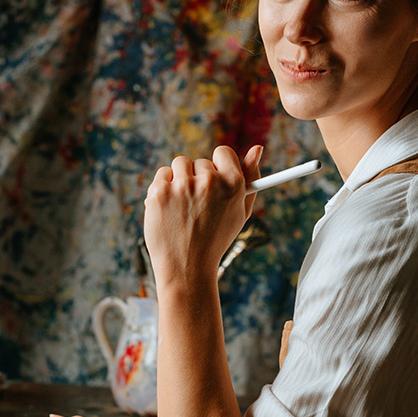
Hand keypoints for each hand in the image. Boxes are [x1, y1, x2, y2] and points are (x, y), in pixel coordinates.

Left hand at [144, 144, 262, 286]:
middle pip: (199, 162)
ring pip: (179, 165)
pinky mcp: (160, 191)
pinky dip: (163, 188)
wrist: (186, 267)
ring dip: (179, 180)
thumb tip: (258, 148)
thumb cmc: (215, 240)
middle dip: (197, 179)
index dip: (217, 166)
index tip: (213, 177)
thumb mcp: (241, 212)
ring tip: (182, 208)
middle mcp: (209, 182)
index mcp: (233, 184)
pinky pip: (162, 175)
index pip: (223, 152)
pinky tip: (169, 209)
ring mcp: (182, 186)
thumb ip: (251, 178)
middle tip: (197, 206)